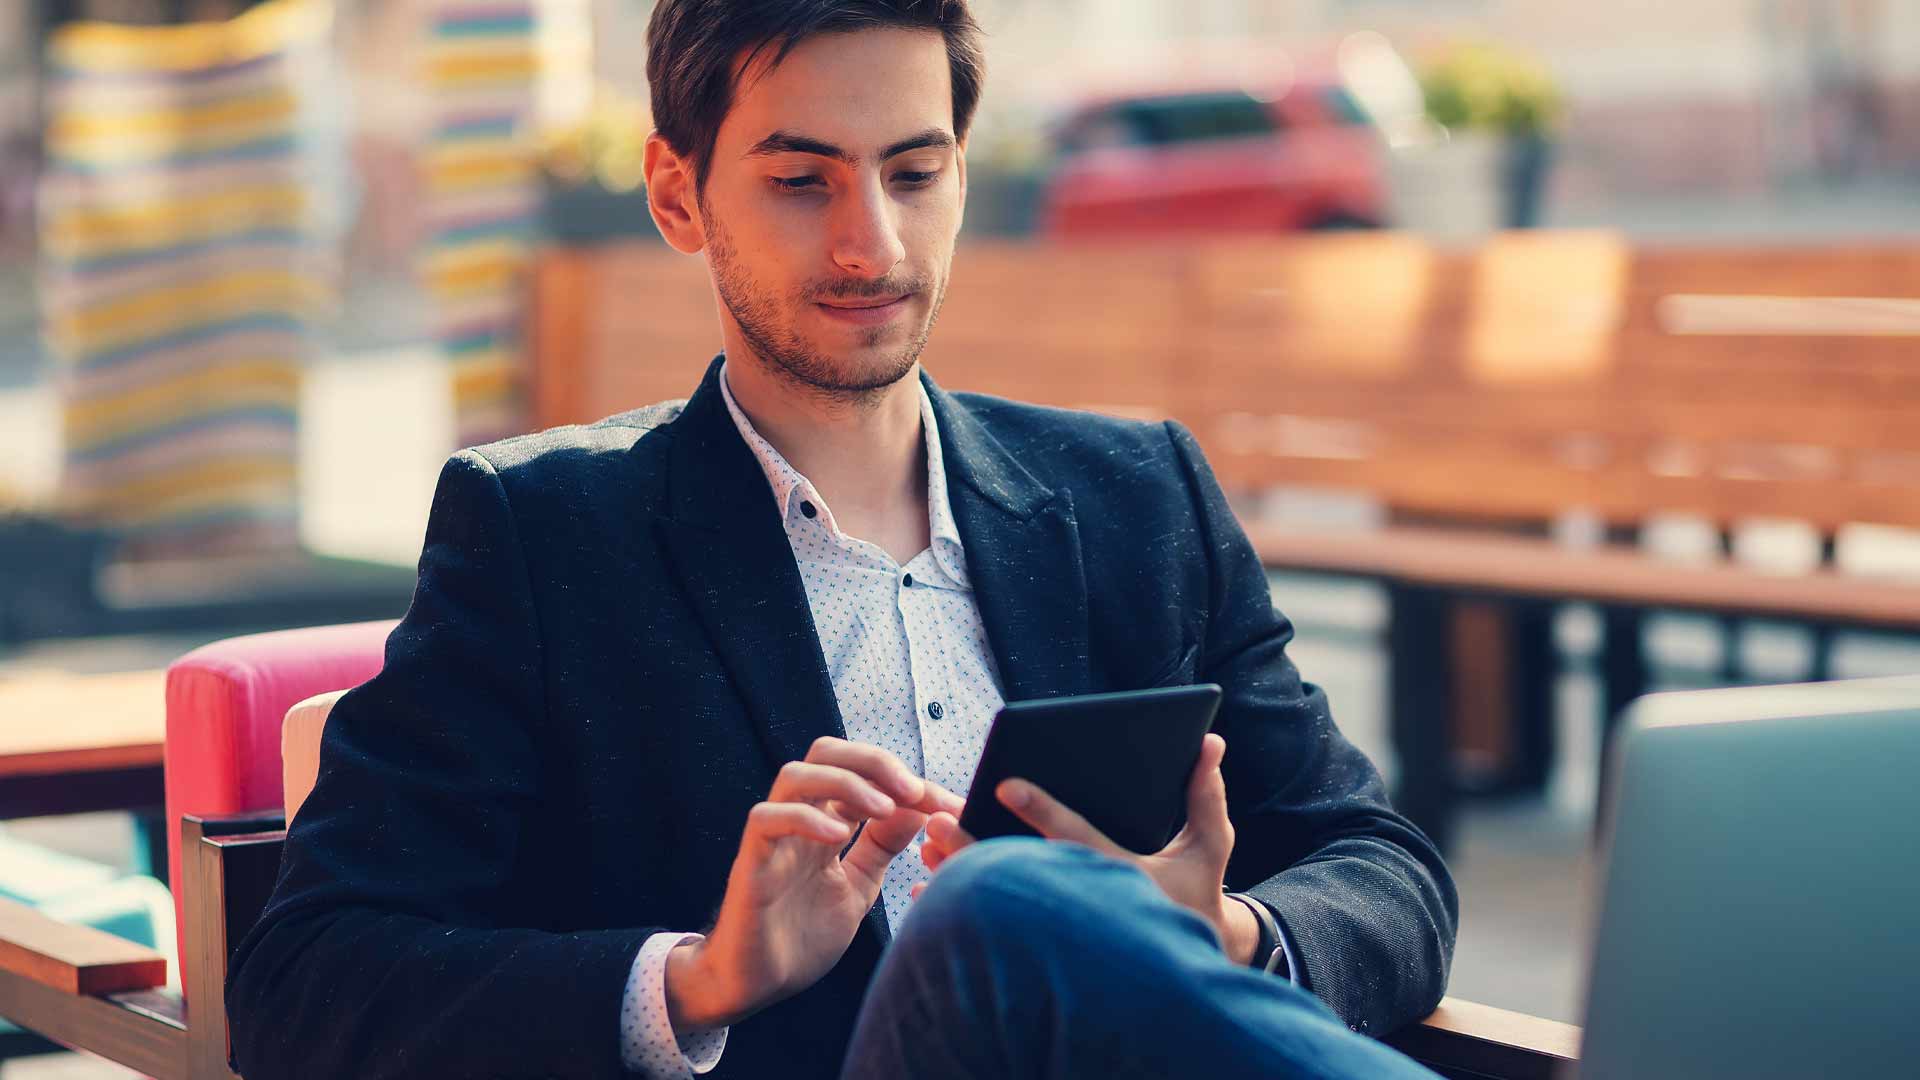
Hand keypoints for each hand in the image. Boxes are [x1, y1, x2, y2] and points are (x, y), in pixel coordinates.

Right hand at [666, 737, 961, 1029]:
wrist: (758, 986)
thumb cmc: (801, 939)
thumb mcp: (858, 886)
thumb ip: (881, 847)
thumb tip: (917, 808)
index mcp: (825, 824)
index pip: (862, 774)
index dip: (906, 780)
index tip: (949, 803)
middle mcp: (798, 822)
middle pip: (825, 753)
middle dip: (873, 761)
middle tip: (912, 790)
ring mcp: (772, 839)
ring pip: (794, 775)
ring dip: (845, 783)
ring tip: (883, 808)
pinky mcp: (749, 864)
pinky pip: (766, 819)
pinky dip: (804, 818)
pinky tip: (838, 836)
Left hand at [917, 733, 1257, 960]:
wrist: (1183, 973)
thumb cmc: (1194, 898)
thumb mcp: (1210, 849)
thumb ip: (1205, 796)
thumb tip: (1210, 742)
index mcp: (1123, 874)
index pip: (1076, 838)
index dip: (1042, 810)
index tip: (1005, 784)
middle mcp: (1086, 905)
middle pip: (1022, 872)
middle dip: (977, 845)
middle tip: (939, 821)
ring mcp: (1064, 931)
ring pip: (1001, 901)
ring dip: (961, 872)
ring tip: (928, 845)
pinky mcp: (1046, 948)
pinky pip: (994, 927)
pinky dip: (961, 906)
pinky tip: (927, 886)